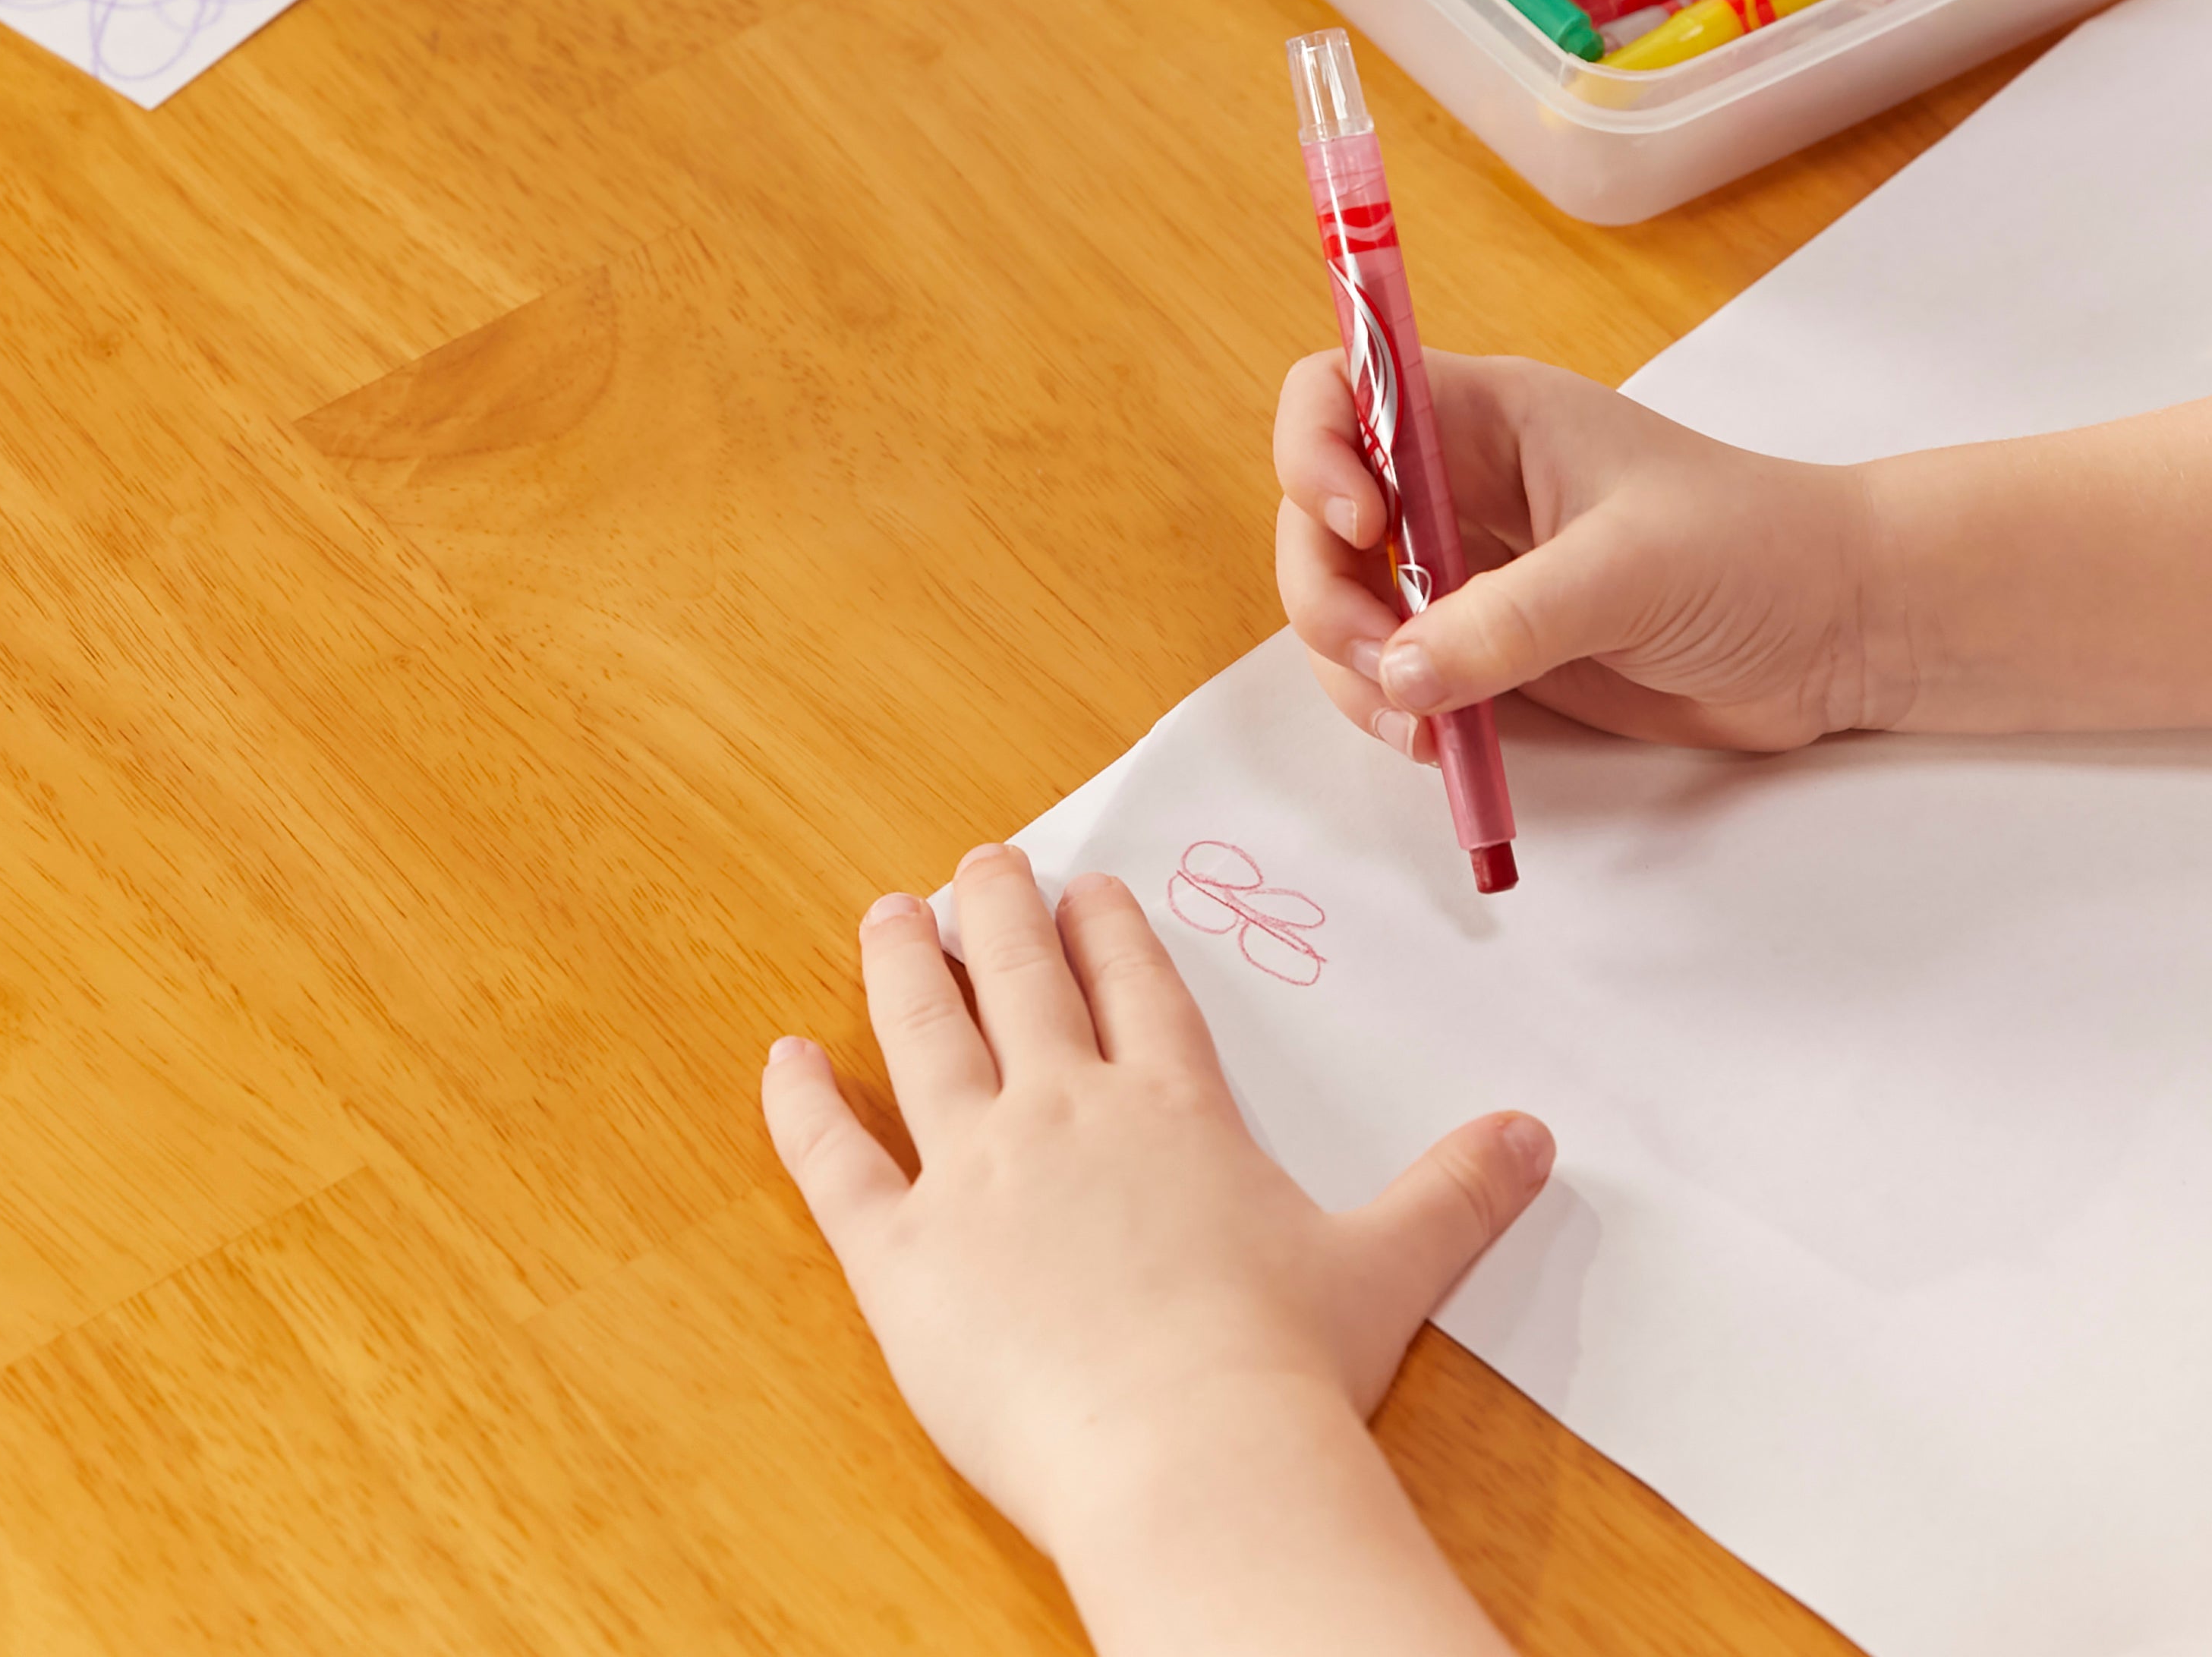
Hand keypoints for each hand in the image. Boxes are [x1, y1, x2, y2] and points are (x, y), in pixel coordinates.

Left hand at [764, 848, 1543, 1654]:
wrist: (1193, 1458)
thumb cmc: (1287, 1371)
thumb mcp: (1388, 1268)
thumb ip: (1455, 1193)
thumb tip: (1537, 1135)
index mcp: (1172, 1110)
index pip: (1135, 989)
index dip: (1109, 928)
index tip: (1089, 886)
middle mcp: (1064, 1112)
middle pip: (1022, 977)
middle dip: (996, 907)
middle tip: (977, 861)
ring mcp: (973, 1173)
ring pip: (922, 1031)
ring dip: (901, 962)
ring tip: (887, 911)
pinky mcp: (902, 1255)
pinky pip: (835, 1161)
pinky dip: (801, 1106)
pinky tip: (781, 1057)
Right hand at [1274, 350, 1893, 754]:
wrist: (1845, 632)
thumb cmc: (1758, 553)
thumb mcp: (1633, 570)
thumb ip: (1511, 621)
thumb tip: (1398, 674)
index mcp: (1486, 417)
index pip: (1341, 390)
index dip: (1318, 449)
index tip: (1362, 526)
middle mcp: (1456, 483)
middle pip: (1316, 514)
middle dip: (1324, 592)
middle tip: (1381, 663)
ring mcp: (1463, 567)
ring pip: (1339, 600)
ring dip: (1348, 665)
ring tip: (1417, 724)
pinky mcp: (1482, 644)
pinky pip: (1390, 669)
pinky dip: (1388, 708)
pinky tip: (1436, 739)